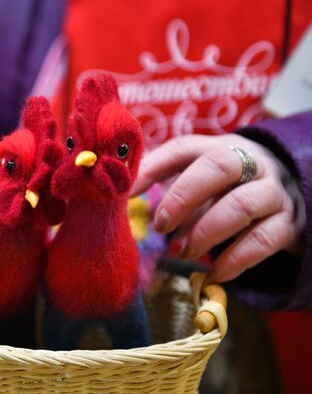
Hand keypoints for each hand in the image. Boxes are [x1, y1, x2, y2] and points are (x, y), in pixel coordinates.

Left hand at [132, 134, 305, 282]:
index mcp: (221, 147)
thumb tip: (128, 199)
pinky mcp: (289, 224)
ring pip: (241, 205)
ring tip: (182, 252)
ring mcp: (274, 192)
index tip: (127, 193)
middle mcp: (252, 163)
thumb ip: (171, 184)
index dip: (152, 168)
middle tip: (160, 226)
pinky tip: (214, 273)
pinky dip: (234, 260)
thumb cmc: (231, 189)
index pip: (184, 149)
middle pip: (218, 167)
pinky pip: (263, 240)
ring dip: (204, 232)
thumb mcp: (204, 180)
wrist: (293, 198)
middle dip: (182, 197)